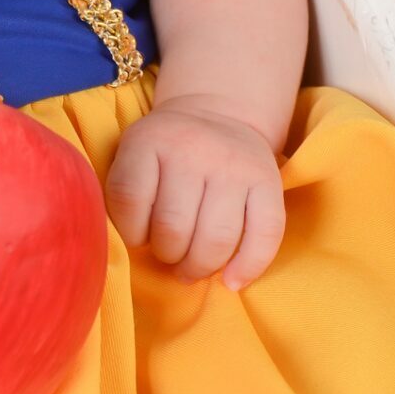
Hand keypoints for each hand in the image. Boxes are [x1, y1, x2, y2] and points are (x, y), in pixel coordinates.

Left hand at [105, 94, 285, 288]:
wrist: (218, 112)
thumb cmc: (167, 151)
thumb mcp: (134, 154)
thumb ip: (126, 194)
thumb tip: (132, 252)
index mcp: (148, 140)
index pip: (129, 199)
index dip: (131, 232)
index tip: (139, 236)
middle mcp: (192, 149)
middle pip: (173, 227)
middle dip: (167, 255)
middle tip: (169, 255)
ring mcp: (233, 165)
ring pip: (216, 238)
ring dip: (200, 266)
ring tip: (192, 268)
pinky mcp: (268, 180)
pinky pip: (265, 235)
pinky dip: (247, 267)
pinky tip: (232, 281)